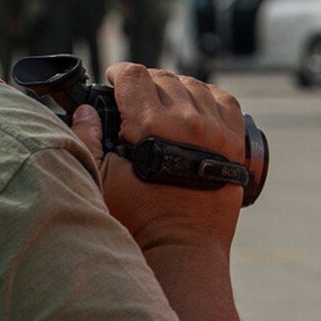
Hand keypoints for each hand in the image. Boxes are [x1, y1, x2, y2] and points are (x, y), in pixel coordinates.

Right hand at [74, 63, 245, 252]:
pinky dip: (209, 97)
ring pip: (195, 86)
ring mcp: (216, 130)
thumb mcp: (101, 179)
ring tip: (163, 104)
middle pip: (163, 78)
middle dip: (145, 84)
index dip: (119, 74)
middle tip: (135, 100)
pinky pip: (225, 101)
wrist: (183, 246)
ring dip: (175, 88)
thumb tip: (86, 109)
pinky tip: (196, 106)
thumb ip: (87, 138)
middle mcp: (188, 121)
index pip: (134, 75)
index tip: (114, 83)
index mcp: (151, 125)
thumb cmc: (138, 218)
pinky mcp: (234, 142)